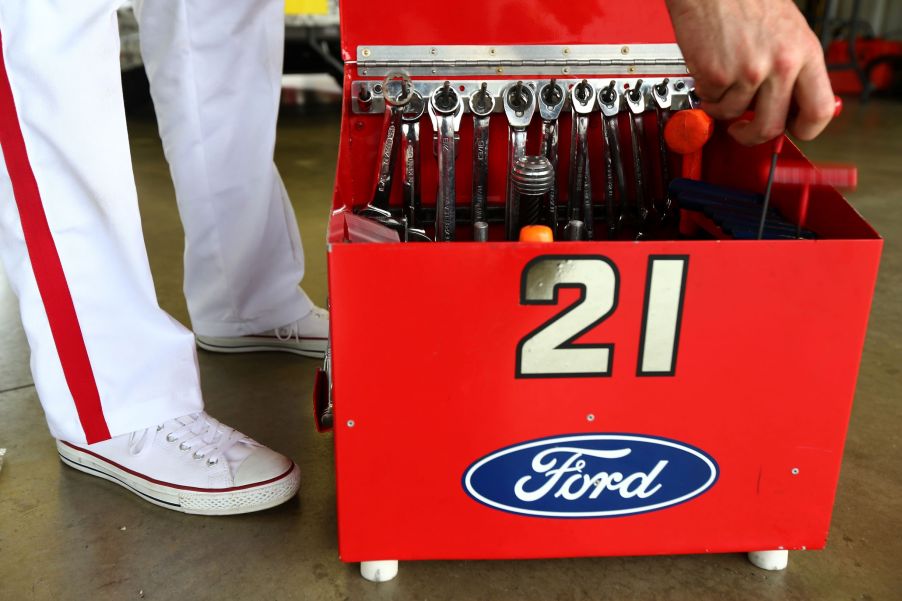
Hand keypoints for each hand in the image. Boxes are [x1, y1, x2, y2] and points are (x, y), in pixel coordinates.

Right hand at [666, 0, 835, 144]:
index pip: (819, 111)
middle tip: (742, 130)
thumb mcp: (788, 31)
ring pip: (733, 114)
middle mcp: (781, 64)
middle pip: (770, 127)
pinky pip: (710, 100)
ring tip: (720, 82)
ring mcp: (748, 72)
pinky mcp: (717, 75)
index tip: (790, 131)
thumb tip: (789, 102)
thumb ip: (792, 67)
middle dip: (751, 135)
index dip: (805, 130)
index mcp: (805, 53)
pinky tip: (709, 68)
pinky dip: (705, 90)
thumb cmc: (746, 0)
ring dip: (721, 105)